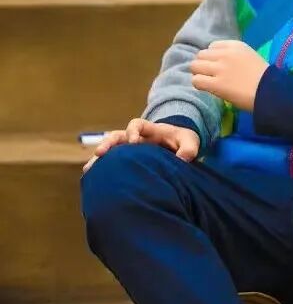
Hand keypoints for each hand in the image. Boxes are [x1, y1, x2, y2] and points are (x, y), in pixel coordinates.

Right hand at [82, 118, 199, 172]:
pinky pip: (112, 163)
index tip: (133, 142)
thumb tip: (182, 160)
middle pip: (117, 136)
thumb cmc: (184, 141)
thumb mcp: (190, 141)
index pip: (136, 124)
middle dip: (108, 143)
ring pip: (110, 150)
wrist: (180, 147)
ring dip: (100, 158)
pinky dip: (102, 169)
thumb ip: (189, 149)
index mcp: (150, 130)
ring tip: (89, 169)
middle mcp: (135, 138)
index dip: (133, 131)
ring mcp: (129, 149)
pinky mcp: (127, 160)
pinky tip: (92, 179)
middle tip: (100, 153)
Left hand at [190, 40, 268, 110]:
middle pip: (201, 55)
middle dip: (204, 64)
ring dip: (199, 74)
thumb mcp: (251, 57)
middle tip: (210, 75)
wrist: (271, 92)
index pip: (212, 46)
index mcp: (236, 46)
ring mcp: (220, 69)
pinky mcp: (216, 84)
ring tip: (207, 81)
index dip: (213, 57)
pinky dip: (199, 84)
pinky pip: (196, 80)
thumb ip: (235, 56)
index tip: (219, 66)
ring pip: (195, 66)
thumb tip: (219, 62)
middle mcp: (225, 54)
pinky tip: (207, 88)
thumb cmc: (265, 77)